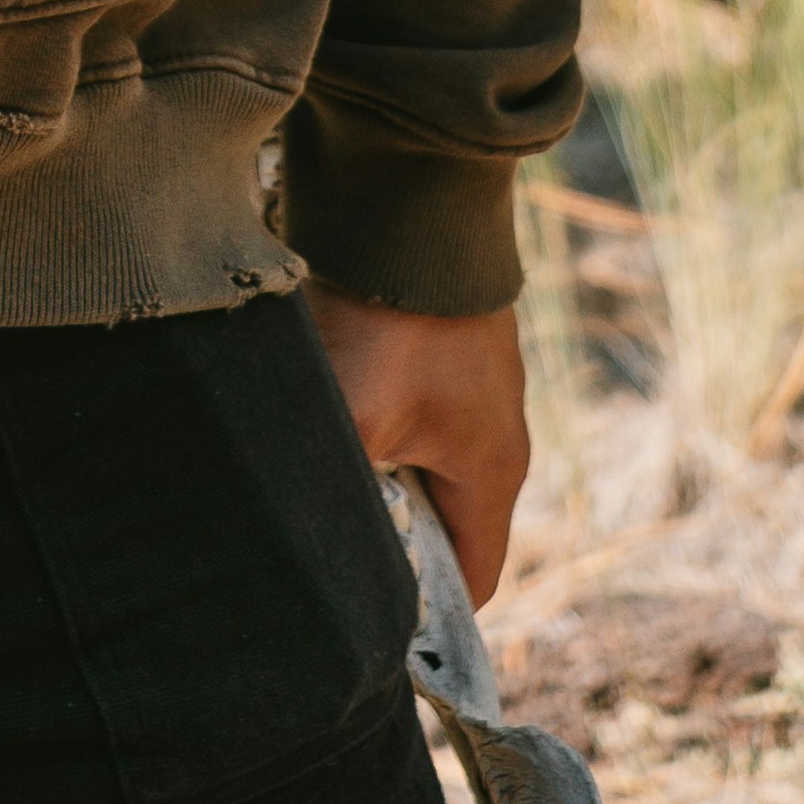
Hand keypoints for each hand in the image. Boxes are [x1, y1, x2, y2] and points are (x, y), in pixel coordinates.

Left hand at [305, 290, 527, 610]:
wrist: (411, 195)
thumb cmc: (391, 318)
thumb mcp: (355, 416)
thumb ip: (341, 489)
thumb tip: (303, 536)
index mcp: (495, 470)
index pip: (474, 578)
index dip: (424, 608)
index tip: (364, 607)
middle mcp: (500, 432)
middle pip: (445, 520)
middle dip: (391, 532)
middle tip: (325, 530)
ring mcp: (478, 382)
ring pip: (423, 458)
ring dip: (377, 466)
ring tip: (319, 459)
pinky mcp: (450, 341)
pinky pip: (416, 407)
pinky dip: (376, 415)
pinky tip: (328, 399)